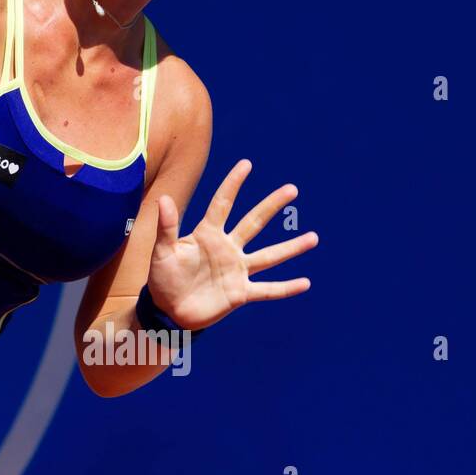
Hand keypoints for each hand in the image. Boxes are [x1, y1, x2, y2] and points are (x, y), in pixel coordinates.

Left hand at [147, 158, 317, 331]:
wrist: (168, 310)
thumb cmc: (163, 278)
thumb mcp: (162, 251)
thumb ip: (167, 227)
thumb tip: (163, 198)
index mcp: (207, 235)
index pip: (223, 204)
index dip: (233, 184)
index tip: (246, 164)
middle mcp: (227, 248)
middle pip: (253, 222)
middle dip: (271, 206)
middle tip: (291, 189)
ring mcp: (237, 270)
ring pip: (269, 256)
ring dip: (291, 248)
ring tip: (313, 237)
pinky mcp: (240, 293)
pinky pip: (268, 289)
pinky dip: (286, 288)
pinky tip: (305, 283)